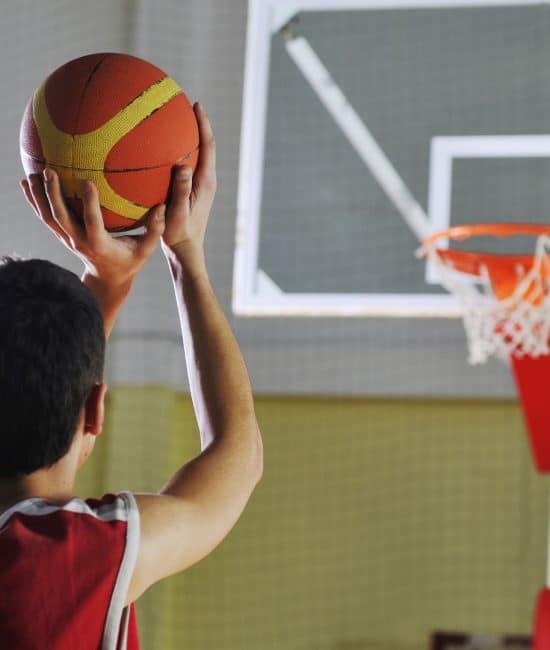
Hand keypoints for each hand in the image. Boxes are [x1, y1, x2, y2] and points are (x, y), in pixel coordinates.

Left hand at [21, 170, 165, 289]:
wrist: (107, 280)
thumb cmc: (129, 262)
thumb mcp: (145, 250)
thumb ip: (154, 230)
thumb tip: (163, 208)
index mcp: (100, 245)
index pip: (92, 223)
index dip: (89, 204)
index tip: (87, 182)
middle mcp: (80, 242)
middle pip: (62, 218)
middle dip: (53, 195)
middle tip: (50, 171)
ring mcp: (68, 239)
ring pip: (48, 218)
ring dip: (39, 196)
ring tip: (34, 173)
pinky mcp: (62, 236)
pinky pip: (45, 218)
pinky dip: (34, 201)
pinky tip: (26, 182)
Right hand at [162, 102, 216, 268]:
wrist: (185, 251)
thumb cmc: (179, 234)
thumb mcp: (177, 212)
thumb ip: (181, 189)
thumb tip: (183, 165)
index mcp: (206, 181)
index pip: (208, 146)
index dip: (203, 124)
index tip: (196, 105)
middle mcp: (206, 180)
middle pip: (205, 146)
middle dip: (196, 125)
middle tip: (183, 105)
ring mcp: (200, 186)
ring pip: (196, 155)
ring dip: (188, 138)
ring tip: (173, 122)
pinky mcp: (192, 192)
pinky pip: (187, 166)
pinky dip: (178, 154)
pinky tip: (160, 152)